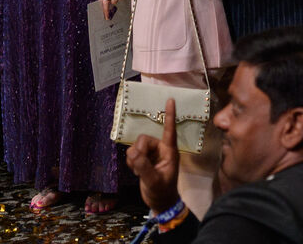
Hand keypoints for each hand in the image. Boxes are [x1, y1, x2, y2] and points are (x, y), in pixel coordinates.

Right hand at [125, 98, 181, 213]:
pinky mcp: (143, 159)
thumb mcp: (154, 181)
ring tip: (139, 172)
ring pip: (136, 146)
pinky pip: (132, 153)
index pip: (170, 131)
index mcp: (169, 151)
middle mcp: (160, 149)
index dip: (170, 115)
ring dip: (134, 159)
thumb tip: (132, 152)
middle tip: (139, 167)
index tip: (171, 100)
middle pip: (144, 139)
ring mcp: (151, 154)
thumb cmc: (162, 192)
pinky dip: (132, 162)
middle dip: (139, 151)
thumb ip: (143, 167)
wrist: (159, 202)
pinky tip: (136, 172)